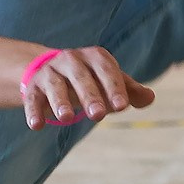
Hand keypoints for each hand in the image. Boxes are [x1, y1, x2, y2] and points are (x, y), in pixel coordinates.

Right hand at [21, 45, 154, 129]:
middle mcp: (70, 60)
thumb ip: (129, 90)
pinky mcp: (32, 87)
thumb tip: (150, 97)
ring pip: (55, 85)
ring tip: (65, 119)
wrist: (49, 71)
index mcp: (94, 57)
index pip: (106, 69)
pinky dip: (33, 111)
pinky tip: (37, 126)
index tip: (122, 106)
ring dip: (60, 101)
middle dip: (90, 95)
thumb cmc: (89, 79)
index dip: (114, 87)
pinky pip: (32, 98)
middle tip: (98, 115)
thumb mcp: (110, 82)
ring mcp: (50, 72)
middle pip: (81, 77)